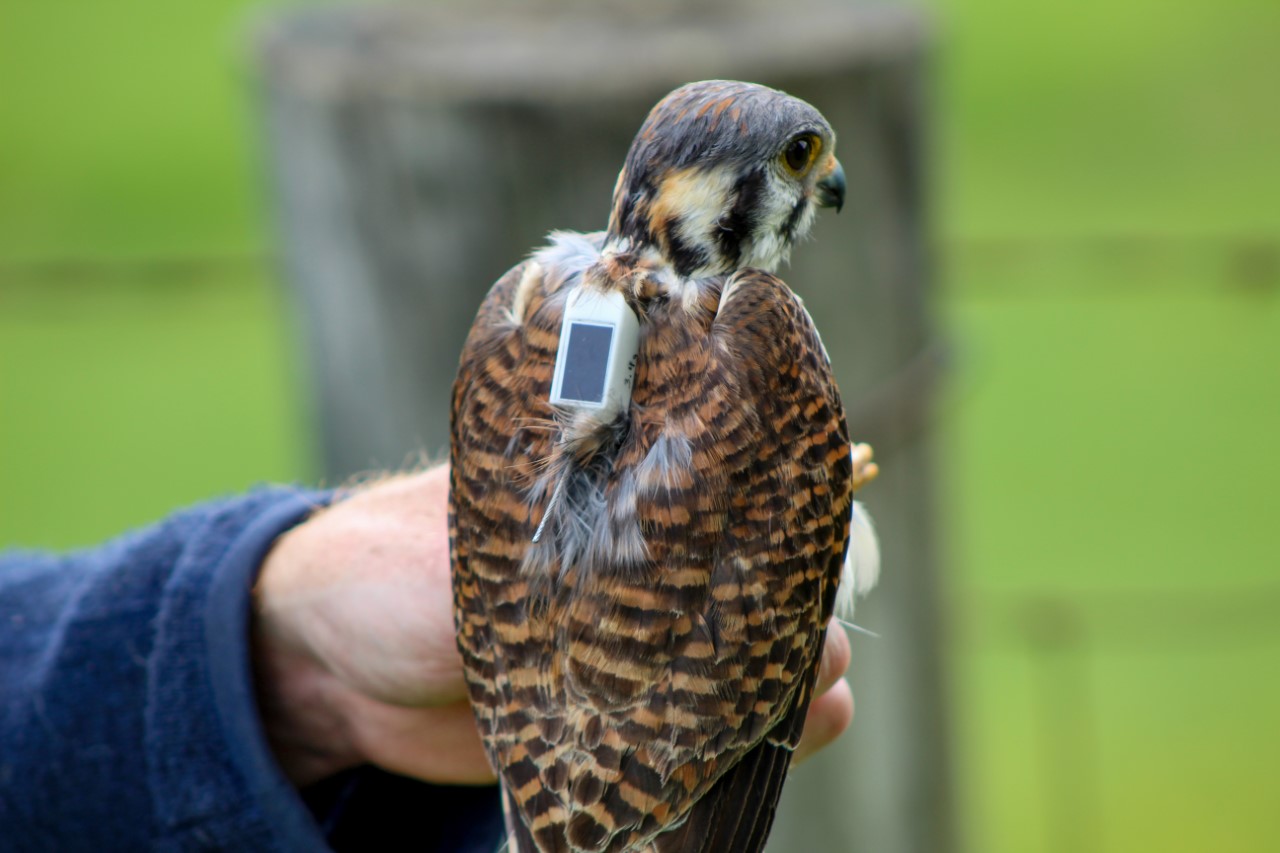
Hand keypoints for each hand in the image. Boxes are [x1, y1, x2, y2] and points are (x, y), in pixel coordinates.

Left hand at [251, 465, 853, 786]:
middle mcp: (630, 559)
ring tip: (820, 694)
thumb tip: (664, 595)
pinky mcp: (618, 714)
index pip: (713, 486)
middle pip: (742, 575)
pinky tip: (803, 733)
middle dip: (791, 604)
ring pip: (736, 653)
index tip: (812, 540)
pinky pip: (698, 725)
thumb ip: (558, 572)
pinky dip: (749, 735)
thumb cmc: (387, 570)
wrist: (323, 668)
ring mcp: (629, 638)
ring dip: (787, 674)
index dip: (771, 512)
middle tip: (818, 637)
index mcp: (602, 488)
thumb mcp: (467, 556)